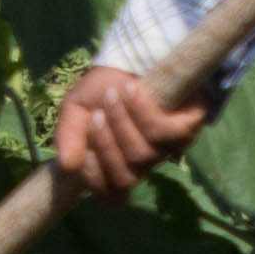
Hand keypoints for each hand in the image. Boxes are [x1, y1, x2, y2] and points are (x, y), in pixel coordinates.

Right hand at [53, 60, 203, 200]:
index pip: (111, 196)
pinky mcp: (187, 126)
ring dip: (123, 123)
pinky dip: (144, 112)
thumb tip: (67, 165)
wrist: (129, 57)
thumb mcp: (75, 110)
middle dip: (107, 146)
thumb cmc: (101, 89)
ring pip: (144, 154)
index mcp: (117, 165)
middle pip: (127, 177)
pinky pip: (166, 132)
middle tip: (96, 116)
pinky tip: (133, 90)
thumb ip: (68, 136)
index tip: (83, 156)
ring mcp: (168, 148)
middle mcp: (144, 163)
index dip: (97, 182)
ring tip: (112, 95)